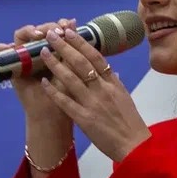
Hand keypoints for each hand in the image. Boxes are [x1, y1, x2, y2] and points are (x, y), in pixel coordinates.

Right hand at [0, 18, 77, 128]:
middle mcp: (37, 50)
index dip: (58, 24)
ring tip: (37, 34)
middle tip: (55, 32)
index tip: (67, 25)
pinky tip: (10, 47)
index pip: (52, 29)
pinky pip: (2, 52)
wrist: (54, 112)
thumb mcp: (71, 66)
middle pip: (38, 30)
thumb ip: (71, 46)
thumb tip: (73, 21)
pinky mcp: (11, 66)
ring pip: (21, 36)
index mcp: (53, 49)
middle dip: (46, 27)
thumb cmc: (65, 91)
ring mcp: (24, 57)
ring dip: (28, 31)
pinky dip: (3, 48)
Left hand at [38, 25, 151, 162]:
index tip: (69, 31)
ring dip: (55, 64)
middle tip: (51, 34)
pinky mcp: (84, 119)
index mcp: (113, 83)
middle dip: (65, 47)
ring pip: (71, 79)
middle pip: (81, 63)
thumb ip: (114, 83)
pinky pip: (66, 102)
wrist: (134, 146)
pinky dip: (53, 91)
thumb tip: (110, 70)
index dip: (81, 42)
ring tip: (43, 52)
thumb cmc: (130, 122)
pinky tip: (43, 82)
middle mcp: (103, 89)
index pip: (96, 57)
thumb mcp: (125, 97)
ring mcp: (93, 104)